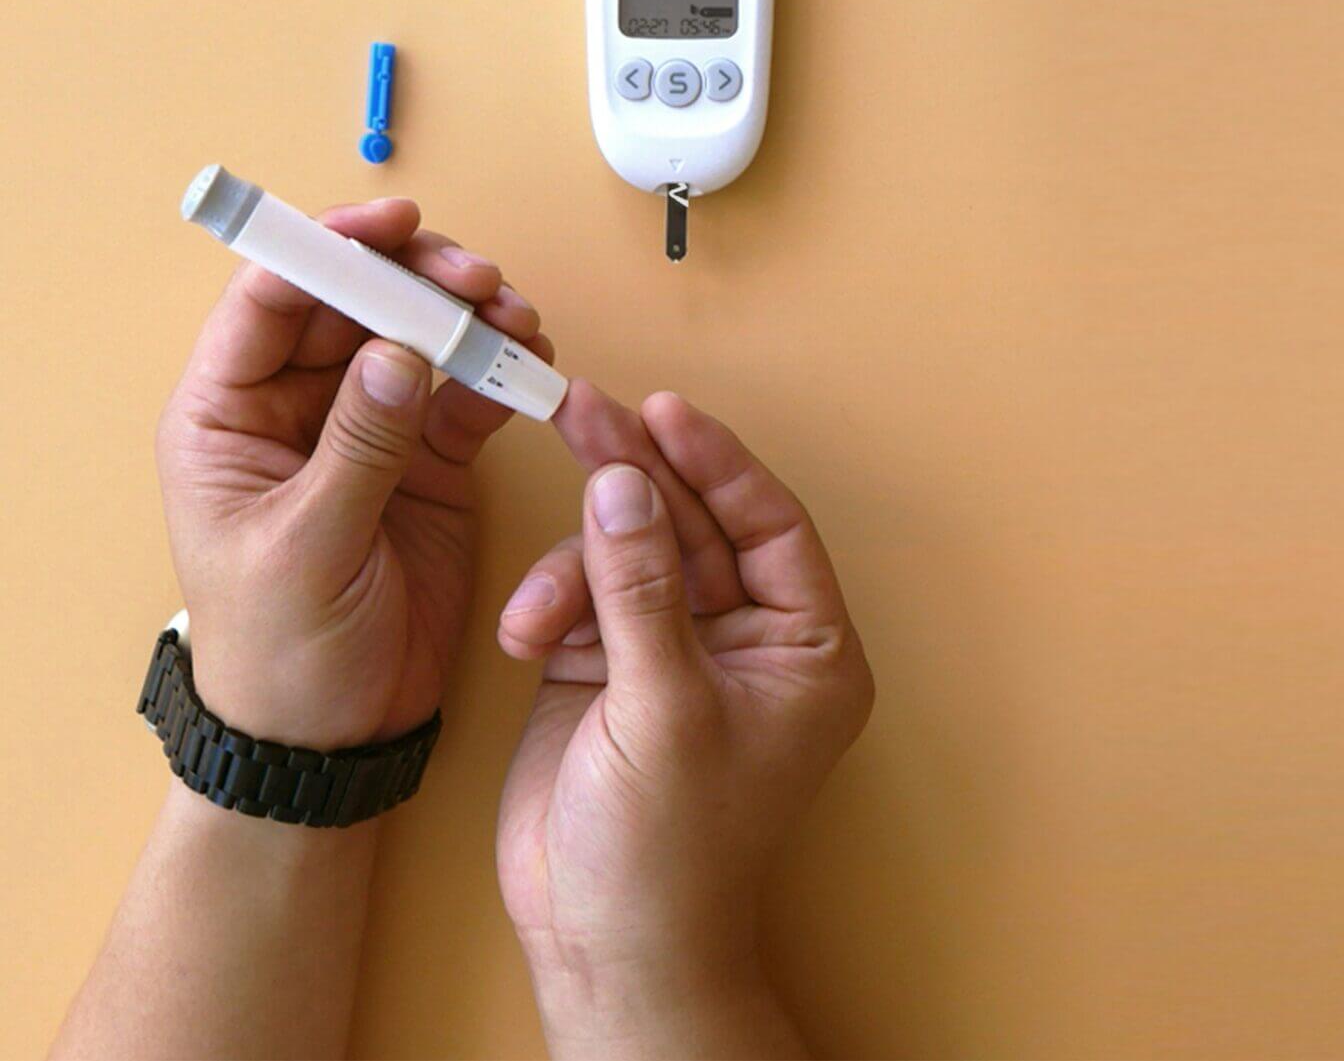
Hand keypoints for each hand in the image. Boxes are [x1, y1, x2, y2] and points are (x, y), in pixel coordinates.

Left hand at [156, 198, 551, 748]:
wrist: (334, 737)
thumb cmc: (282, 653)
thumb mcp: (308, 548)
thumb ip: (356, 447)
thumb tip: (400, 354)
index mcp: (228, 419)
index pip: (268, 303)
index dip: (325, 251)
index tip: (390, 226)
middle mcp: (296, 409)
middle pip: (354, 303)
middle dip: (418, 279)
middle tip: (478, 281)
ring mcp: (368, 429)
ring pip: (418, 337)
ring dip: (470, 318)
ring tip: (518, 322)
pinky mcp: (429, 460)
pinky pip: (467, 391)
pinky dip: (502, 371)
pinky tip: (531, 364)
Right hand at [495, 385, 874, 1056]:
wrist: (604, 941)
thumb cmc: (670, 851)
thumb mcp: (663, 707)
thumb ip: (643, 587)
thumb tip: (626, 481)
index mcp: (805, 649)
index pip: (771, 524)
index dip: (718, 462)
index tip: (663, 412)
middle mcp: (749, 639)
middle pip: (697, 523)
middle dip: (638, 476)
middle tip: (583, 411)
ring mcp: (677, 649)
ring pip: (631, 552)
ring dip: (579, 562)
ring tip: (540, 610)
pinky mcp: (612, 664)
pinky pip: (585, 595)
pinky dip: (552, 604)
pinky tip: (528, 635)